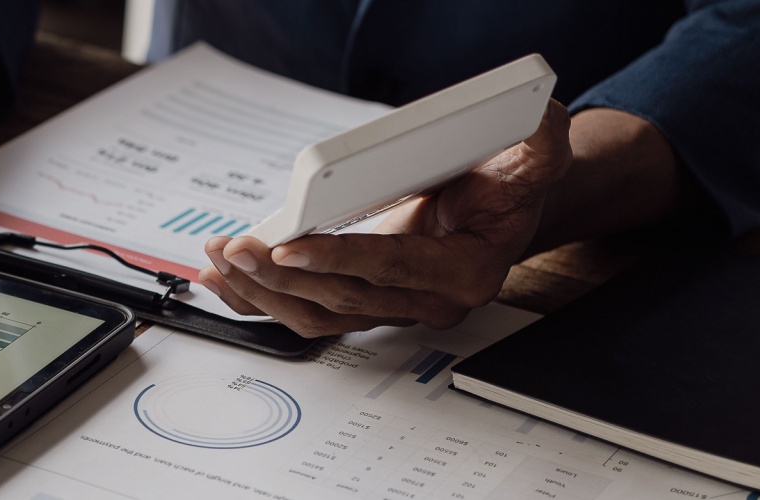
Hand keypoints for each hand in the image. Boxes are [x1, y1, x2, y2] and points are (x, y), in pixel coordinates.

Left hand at [199, 100, 573, 336]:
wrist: (502, 210)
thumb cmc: (508, 187)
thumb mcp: (534, 159)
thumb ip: (541, 146)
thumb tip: (540, 121)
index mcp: (465, 272)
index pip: (392, 270)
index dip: (339, 260)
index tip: (289, 248)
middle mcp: (426, 300)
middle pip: (342, 299)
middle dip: (282, 277)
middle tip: (236, 250)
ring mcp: (391, 307)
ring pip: (318, 315)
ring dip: (261, 293)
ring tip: (218, 262)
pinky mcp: (364, 302)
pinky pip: (307, 312)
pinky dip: (261, 299)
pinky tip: (223, 281)